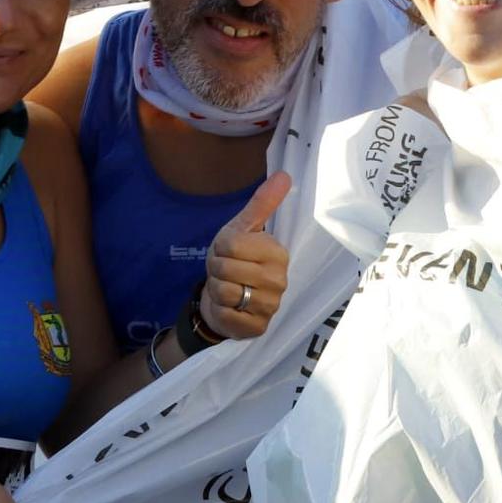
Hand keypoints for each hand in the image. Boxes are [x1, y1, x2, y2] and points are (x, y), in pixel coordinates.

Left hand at [199, 171, 292, 340]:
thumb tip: (285, 175)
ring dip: (217, 289)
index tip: (228, 252)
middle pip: (225, 268)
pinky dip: (220, 310)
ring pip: (224, 291)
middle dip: (216, 269)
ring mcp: (271, 306)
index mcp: (278, 253)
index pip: (231, 245)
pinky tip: (229, 307)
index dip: (220, 248)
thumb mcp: (242, 228)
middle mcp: (280, 280)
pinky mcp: (258, 328)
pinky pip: (225, 314)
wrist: (223, 298)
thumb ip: (262, 203)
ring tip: (227, 287)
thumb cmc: (233, 260)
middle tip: (226, 271)